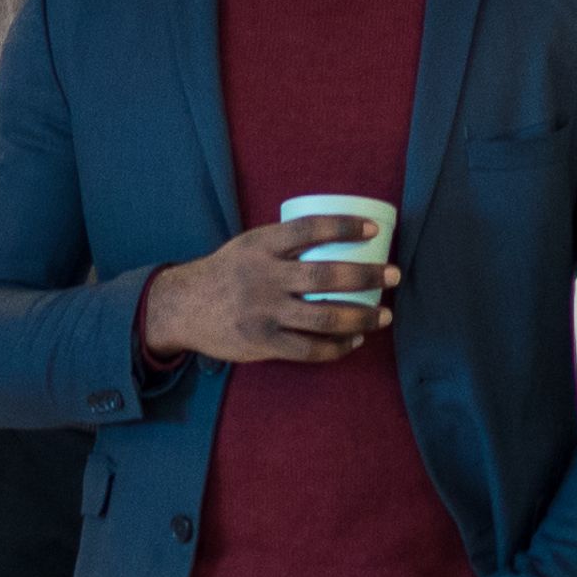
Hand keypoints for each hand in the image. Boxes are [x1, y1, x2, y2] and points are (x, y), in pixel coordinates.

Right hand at [140, 219, 404, 369]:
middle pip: (325, 276)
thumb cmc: (226, 273)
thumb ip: (284, 244)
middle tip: (393, 274)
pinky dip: (337, 346)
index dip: (343, 227)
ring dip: (361, 317)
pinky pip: (309, 349)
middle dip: (366, 276)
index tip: (373, 230)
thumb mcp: (248, 246)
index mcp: (261, 246)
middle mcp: (264, 278)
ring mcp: (264, 313)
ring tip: (384, 315)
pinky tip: (354, 340)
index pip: (308, 229)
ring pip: (324, 317)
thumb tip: (336, 239)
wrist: (182, 307)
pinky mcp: (263, 343)